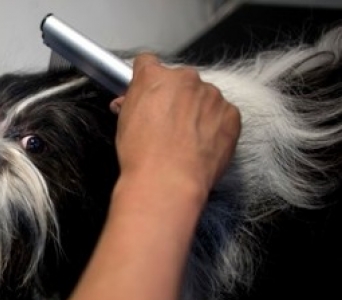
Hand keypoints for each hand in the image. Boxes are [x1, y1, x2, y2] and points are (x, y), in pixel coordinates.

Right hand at [111, 53, 240, 196]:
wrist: (167, 181)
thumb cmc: (143, 156)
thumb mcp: (123, 124)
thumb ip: (130, 104)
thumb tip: (129, 102)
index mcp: (154, 77)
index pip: (148, 63)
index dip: (146, 79)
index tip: (148, 92)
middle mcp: (185, 79)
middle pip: (180, 81)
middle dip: (174, 97)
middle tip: (166, 124)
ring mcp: (211, 95)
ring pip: (204, 97)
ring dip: (196, 111)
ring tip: (185, 140)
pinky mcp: (231, 114)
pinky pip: (223, 114)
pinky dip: (215, 126)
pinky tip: (201, 145)